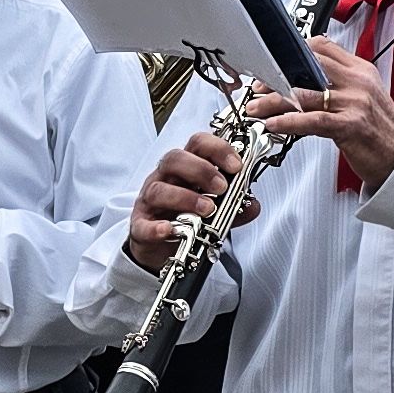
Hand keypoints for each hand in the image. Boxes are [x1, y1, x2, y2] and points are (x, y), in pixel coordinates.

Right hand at [127, 126, 246, 269]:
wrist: (160, 247)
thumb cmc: (184, 217)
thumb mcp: (213, 210)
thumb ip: (234, 207)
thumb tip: (252, 205)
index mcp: (185, 169)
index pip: (198, 145)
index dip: (218, 149)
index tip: (236, 165)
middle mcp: (165, 179)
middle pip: (175, 159)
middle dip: (201, 170)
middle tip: (222, 187)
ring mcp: (150, 201)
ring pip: (159, 189)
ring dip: (186, 197)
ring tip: (207, 210)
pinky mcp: (141, 225)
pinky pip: (143, 224)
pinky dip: (156, 227)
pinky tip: (170, 230)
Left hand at [243, 31, 393, 191]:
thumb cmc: (379, 129)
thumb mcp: (364, 95)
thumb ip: (339, 81)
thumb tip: (304, 76)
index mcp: (361, 70)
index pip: (322, 46)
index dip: (292, 53)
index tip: (273, 63)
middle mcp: (358, 82)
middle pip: (308, 68)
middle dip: (276, 76)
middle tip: (258, 87)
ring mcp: (355, 102)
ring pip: (305, 94)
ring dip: (273, 101)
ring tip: (256, 108)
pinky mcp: (350, 126)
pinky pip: (312, 120)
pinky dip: (288, 121)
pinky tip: (273, 124)